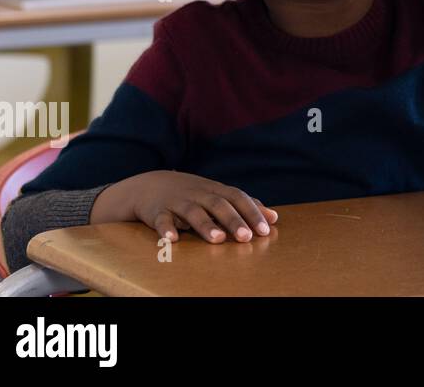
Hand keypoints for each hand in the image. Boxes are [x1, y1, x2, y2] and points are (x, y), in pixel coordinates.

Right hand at [91, 170, 277, 243]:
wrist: (149, 185)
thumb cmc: (192, 194)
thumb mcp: (218, 195)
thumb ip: (245, 206)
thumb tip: (274, 217)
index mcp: (216, 190)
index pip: (238, 198)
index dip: (252, 212)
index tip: (266, 229)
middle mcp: (199, 194)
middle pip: (218, 204)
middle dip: (233, 220)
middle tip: (246, 237)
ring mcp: (178, 201)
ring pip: (193, 212)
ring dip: (206, 225)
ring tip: (218, 239)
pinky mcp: (157, 211)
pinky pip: (162, 220)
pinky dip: (166, 229)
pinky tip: (173, 239)